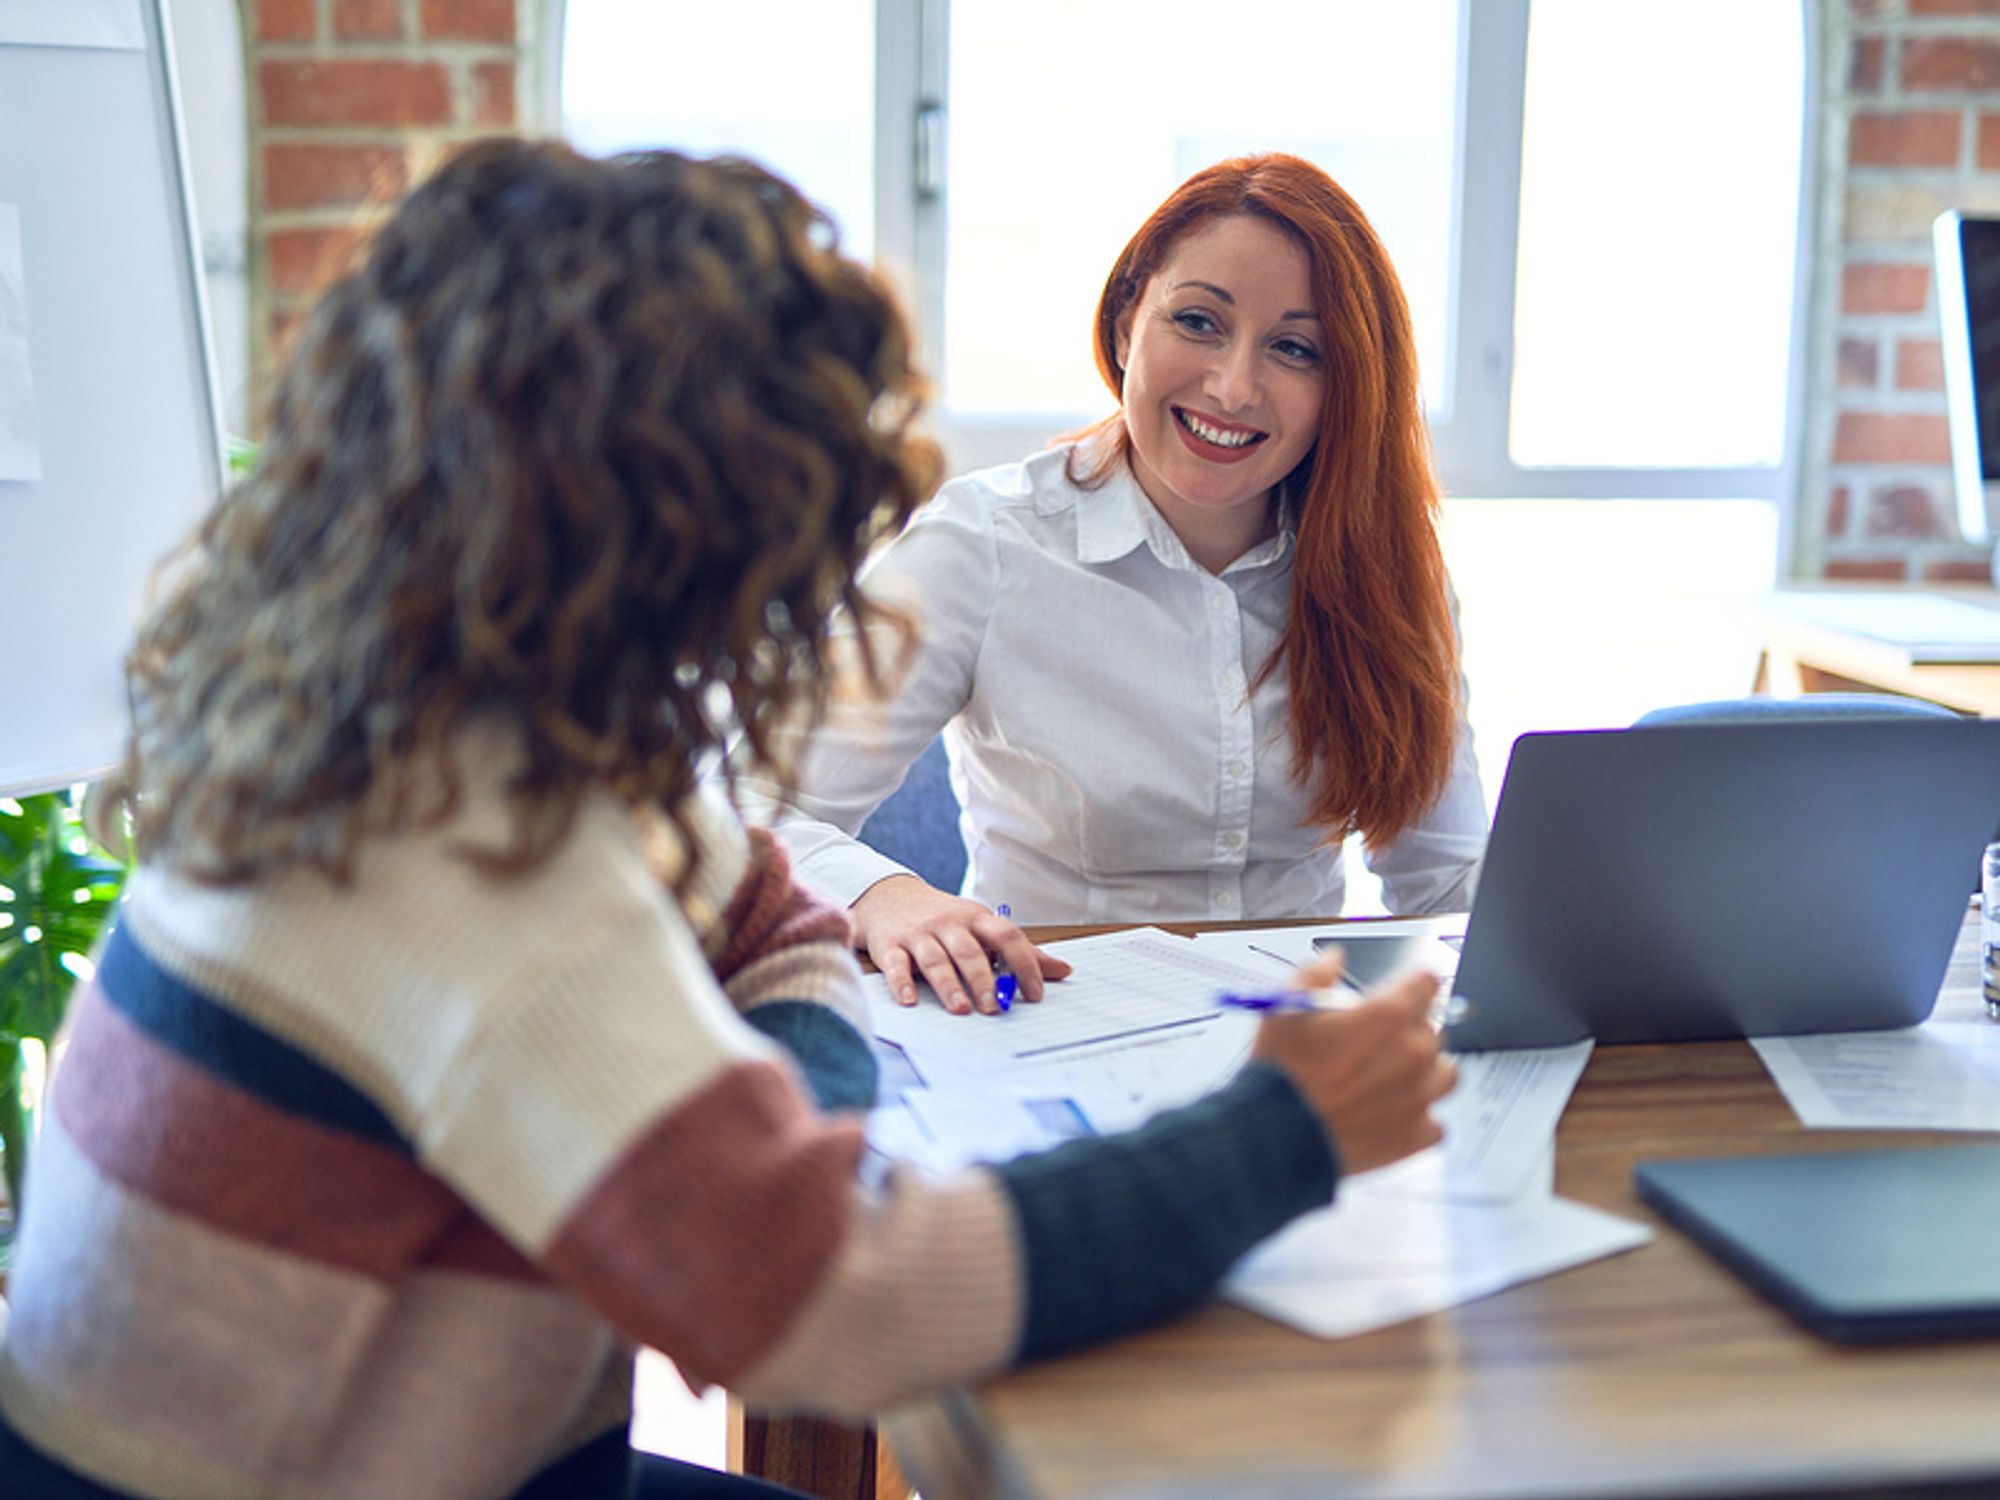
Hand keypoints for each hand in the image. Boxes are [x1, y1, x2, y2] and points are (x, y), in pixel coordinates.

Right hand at [851, 875, 1073, 1014]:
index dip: (1024, 964)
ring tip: (961, 1009)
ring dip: (948, 985)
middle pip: (969, 950)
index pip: (1006, 937)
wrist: (888, 896)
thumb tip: (1063, 970)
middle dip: (983, 979)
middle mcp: (948, 924)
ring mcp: (918, 934)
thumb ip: (1019, 950)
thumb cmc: (944, 918)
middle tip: (994, 1007)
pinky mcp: (890, 945)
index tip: (1035, 993)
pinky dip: (902, 983)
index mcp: (976, 918)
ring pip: (935, 959)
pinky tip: (910, 1001)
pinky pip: (896, 965)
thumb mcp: (980, 926)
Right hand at [1250, 956, 1456, 1176]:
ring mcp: (1420, 1095)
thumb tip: (1335, 958)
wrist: (1276, 1137)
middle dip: (1409, 1032)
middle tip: (1374, 1047)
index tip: (1404, 993)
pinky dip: (1418, 1118)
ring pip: (1446, 1073)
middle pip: (1434, 1028)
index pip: (1426, 982)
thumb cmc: (1281, 1074)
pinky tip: (1390, 1115)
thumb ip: (1316, 973)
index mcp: (1388, 1014)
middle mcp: (1414, 1052)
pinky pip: (1436, 1122)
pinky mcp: (1417, 1135)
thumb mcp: (1285, 1007)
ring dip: (1424, 1073)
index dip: (1411, 984)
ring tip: (1390, 1081)